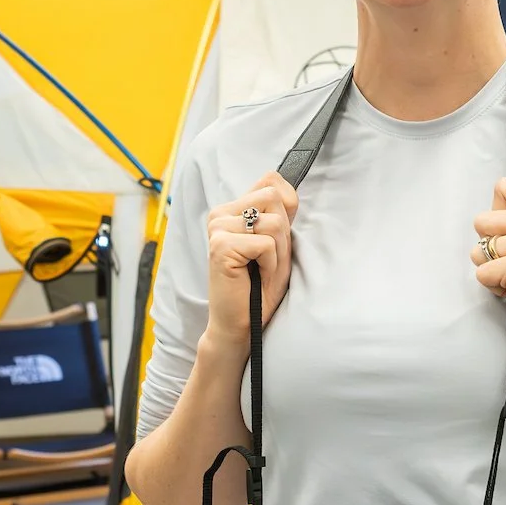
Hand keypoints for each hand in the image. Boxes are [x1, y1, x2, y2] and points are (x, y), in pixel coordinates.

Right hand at [203, 173, 299, 351]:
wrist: (242, 324)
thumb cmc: (260, 285)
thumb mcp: (278, 242)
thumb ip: (280, 212)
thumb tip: (287, 183)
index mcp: (231, 208)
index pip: (271, 180)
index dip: (286, 208)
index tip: (274, 240)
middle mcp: (220, 213)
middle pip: (274, 196)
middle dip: (284, 232)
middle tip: (269, 259)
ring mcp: (218, 228)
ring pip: (274, 221)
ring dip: (278, 252)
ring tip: (263, 269)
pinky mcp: (220, 246)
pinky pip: (266, 243)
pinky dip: (271, 264)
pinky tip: (256, 276)